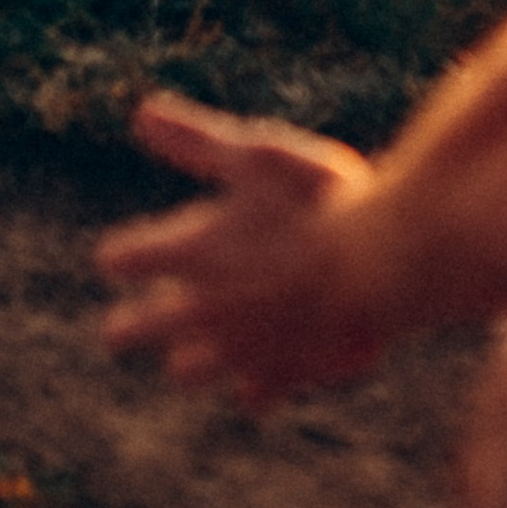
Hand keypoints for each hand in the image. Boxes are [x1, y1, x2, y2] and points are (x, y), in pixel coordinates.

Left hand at [97, 93, 387, 408]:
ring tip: (197, 348)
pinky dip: (254, 384)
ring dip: (188, 357)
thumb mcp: (257, 155)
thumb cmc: (320, 197)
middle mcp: (203, 308)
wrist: (383, 263)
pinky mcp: (284, 373)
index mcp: (191, 251)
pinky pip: (253, 395)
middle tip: (126, 327)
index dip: (124, 254)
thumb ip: (196, 140)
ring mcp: (242, 347)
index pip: (122, 259)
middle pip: (133, 331)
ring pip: (186, 371)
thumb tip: (140, 112)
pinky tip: (266, 367)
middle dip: (128, 326)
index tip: (128, 254)